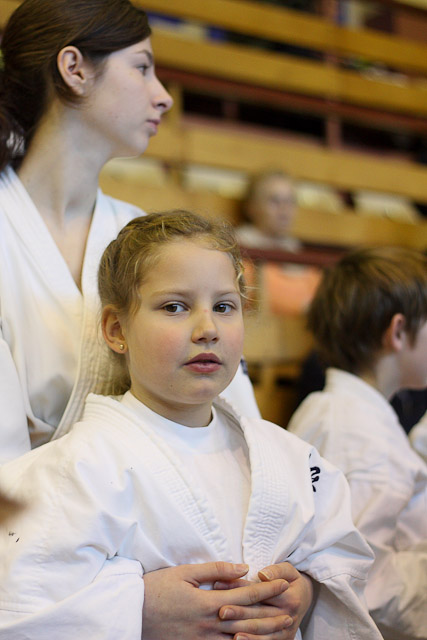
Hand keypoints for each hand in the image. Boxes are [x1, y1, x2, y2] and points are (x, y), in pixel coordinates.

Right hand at [142, 561, 289, 639]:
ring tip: (281, 631)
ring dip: (263, 635)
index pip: (246, 596)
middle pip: (249, 621)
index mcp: (208, 602)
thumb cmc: (156, 589)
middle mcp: (210, 625)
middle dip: (272, 616)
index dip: (268, 590)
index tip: (284, 583)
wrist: (131, 615)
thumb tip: (243, 568)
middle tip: (292, 612)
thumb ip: (215, 570)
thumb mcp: (184, 572)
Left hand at [215, 562, 313, 639]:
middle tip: (220, 611)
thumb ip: (276, 570)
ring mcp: (286, 631)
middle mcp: (288, 616)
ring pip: (261, 630)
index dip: (240, 589)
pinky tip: (237, 639)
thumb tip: (263, 575)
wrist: (304, 599)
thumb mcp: (288, 570)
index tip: (220, 585)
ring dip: (242, 629)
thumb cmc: (291, 580)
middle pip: (259, 613)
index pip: (261, 592)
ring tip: (225, 627)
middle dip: (238, 612)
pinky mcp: (283, 639)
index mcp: (290, 598)